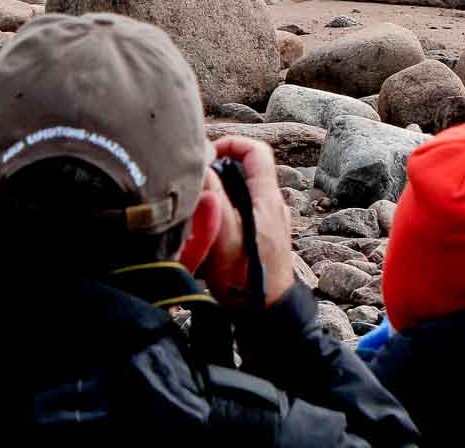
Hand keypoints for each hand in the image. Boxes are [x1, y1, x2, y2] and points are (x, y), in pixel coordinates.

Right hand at [197, 136, 294, 311]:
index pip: (256, 150)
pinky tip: (204, 233)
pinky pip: (239, 213)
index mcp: (267, 198)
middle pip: (243, 171)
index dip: (230, 144)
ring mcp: (268, 223)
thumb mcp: (224, 239)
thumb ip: (213, 201)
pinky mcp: (261, 239)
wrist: (267, 320)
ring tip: (195, 209)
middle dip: (215, 172)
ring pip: (239, 193)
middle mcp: (272, 206)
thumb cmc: (247, 283)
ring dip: (216, 195)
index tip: (205, 157)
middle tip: (192, 184)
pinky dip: (221, 214)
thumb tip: (203, 167)